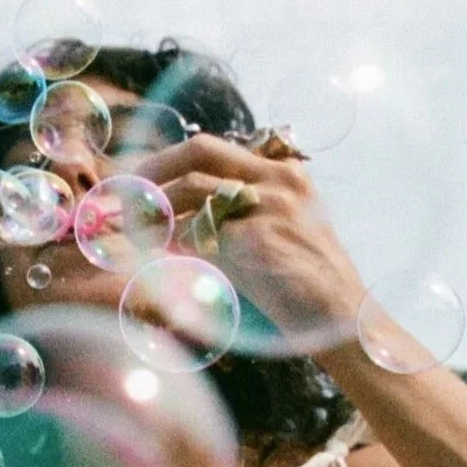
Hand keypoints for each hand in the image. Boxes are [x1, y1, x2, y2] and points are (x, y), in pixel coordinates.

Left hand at [137, 133, 364, 345]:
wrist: (340, 317)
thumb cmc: (304, 284)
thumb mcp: (281, 232)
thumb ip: (238, 215)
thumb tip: (174, 218)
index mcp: (283, 173)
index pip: (214, 149)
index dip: (169, 161)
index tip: (142, 179)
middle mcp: (277, 180)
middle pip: (200, 151)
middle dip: (154, 168)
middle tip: (125, 193)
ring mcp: (269, 206)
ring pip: (192, 190)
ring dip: (154, 210)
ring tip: (133, 229)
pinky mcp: (258, 238)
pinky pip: (197, 233)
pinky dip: (172, 242)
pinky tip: (161, 254)